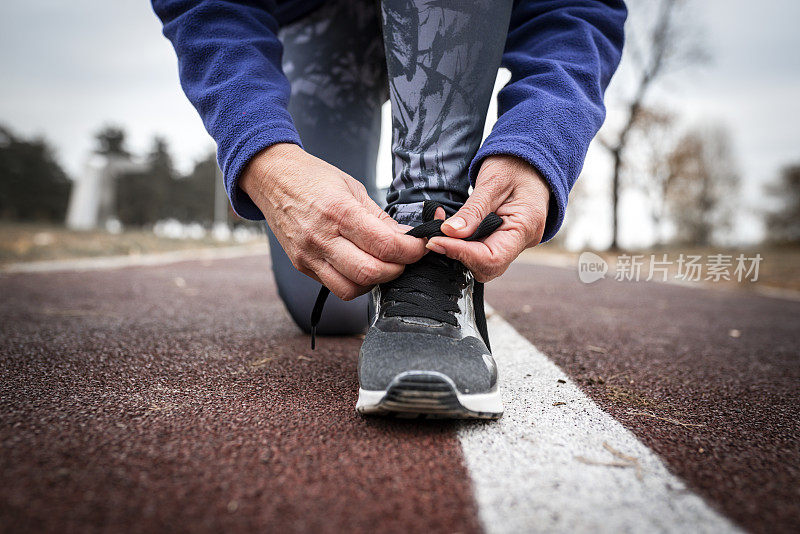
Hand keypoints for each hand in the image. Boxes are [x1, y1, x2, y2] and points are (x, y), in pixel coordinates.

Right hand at [240, 143, 425, 299]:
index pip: (385, 245)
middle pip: (371, 272)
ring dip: (376, 281)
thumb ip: (380, 218)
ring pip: (353, 288)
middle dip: (398, 269)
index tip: (420, 246)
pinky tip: (362, 267)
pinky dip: (356, 283)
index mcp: (339, 211)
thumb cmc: (313, 178)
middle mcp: (321, 237)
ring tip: (384, 264)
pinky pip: (336, 287)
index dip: (411, 251)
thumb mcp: (353, 188)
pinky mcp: (302, 265)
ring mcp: (309, 255)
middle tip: (405, 257)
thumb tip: (408, 238)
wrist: (272, 178)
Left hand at [426, 155, 549, 281]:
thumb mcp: (491, 182)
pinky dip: (466, 245)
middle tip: (435, 237)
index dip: (461, 254)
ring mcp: (517, 242)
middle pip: (488, 266)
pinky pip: (485, 251)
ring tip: (442, 230)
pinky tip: (454, 231)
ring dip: (460, 251)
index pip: (492, 258)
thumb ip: (472, 211)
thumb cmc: (515, 164)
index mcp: (526, 226)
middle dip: (459, 255)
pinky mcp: (506, 239)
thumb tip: (449, 233)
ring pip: (484, 262)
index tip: (436, 241)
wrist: (531, 159)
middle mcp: (524, 240)